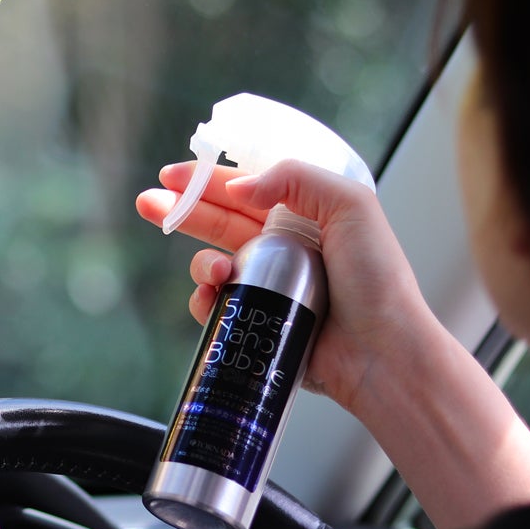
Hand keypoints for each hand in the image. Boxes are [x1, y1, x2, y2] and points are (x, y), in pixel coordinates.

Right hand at [137, 159, 437, 414]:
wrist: (382, 354)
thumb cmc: (377, 281)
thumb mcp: (351, 206)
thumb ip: (296, 178)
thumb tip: (239, 188)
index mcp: (304, 215)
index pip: (246, 188)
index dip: (206, 180)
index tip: (172, 174)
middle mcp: (282, 248)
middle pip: (218, 220)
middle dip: (180, 209)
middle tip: (147, 202)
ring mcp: (267, 286)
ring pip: (212, 264)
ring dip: (199, 264)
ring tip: (212, 274)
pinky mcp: (256, 323)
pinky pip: (215, 308)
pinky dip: (205, 302)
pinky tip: (213, 300)